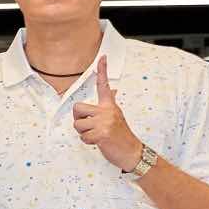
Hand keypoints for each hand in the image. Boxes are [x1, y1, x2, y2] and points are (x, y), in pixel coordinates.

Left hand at [70, 57, 145, 171]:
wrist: (131, 151)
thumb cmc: (120, 134)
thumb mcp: (116, 116)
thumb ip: (110, 103)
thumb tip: (114, 89)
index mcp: (110, 106)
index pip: (104, 85)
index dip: (102, 71)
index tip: (102, 57)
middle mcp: (107, 111)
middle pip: (77, 108)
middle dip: (79, 120)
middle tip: (90, 127)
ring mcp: (105, 122)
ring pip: (77, 125)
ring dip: (83, 133)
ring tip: (96, 135)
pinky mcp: (102, 134)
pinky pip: (83, 137)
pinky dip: (88, 142)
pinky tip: (99, 142)